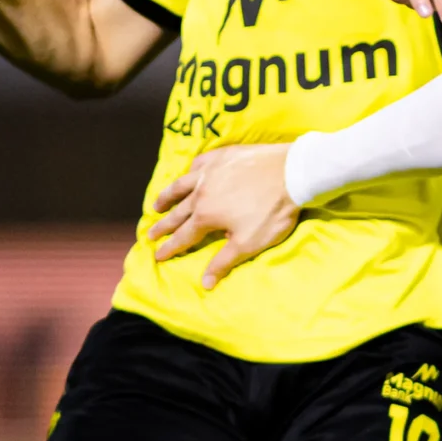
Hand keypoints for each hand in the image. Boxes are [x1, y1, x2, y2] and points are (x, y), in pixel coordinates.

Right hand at [147, 144, 299, 287]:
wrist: (291, 173)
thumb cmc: (272, 212)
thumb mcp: (249, 243)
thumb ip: (223, 262)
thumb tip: (204, 284)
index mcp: (206, 216)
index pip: (183, 236)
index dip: (170, 248)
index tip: (156, 256)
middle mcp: (201, 193)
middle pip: (177, 212)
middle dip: (163, 226)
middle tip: (149, 234)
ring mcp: (210, 171)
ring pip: (182, 185)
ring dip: (167, 196)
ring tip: (157, 204)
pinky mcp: (223, 156)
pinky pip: (199, 163)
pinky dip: (190, 170)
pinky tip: (189, 173)